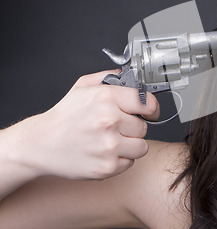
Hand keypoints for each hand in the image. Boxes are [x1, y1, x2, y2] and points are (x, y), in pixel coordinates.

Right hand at [12, 70, 159, 180]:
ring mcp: (108, 146)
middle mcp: (108, 121)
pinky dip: (120, 160)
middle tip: (114, 128)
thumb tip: (128, 74)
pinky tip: (103, 153)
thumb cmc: (63, 117)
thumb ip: (108, 78)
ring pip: (141, 146)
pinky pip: (129, 163)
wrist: (39, 144)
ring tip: (111, 141)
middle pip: (144, 127)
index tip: (150, 113)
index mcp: (106, 98)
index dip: (151, 109)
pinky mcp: (106, 167)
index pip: (148, 103)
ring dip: (130, 145)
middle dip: (132, 128)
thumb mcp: (83, 87)